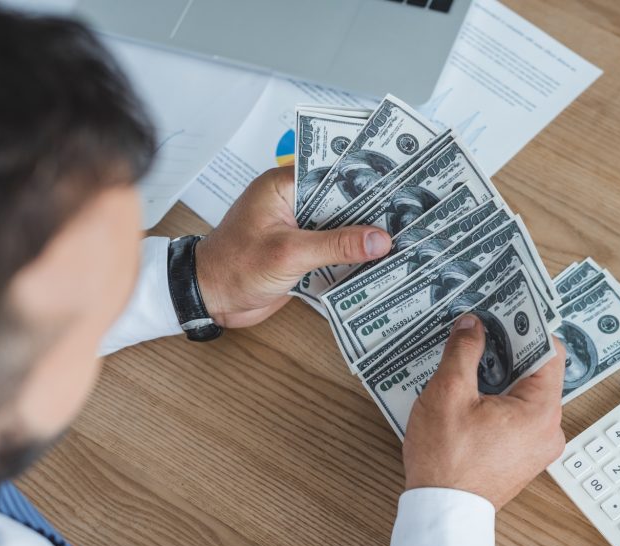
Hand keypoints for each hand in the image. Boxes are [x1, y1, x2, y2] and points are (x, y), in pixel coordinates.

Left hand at [194, 166, 391, 327]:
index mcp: (284, 186)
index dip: (366, 178)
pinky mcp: (301, 252)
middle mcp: (293, 202)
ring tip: (405, 237)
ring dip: (364, 236)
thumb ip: (336, 245)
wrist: (208, 300)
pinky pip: (333, 249)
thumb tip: (380, 240)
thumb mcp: (290, 253)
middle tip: (411, 214)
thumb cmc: (234, 267)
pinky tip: (379, 261)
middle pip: (341, 200)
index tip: (399, 183)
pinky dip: (352, 256)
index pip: (333, 172)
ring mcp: (297, 228)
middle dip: (372, 210)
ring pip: (340, 226)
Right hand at [402, 315, 567, 509]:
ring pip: (524, 396)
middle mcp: (549, 430)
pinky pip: (516, 417)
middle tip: (478, 333)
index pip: (550, 352)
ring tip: (467, 364)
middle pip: (536, 373)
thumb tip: (472, 325)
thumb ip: (464, 351)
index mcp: (542, 411)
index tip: (504, 312)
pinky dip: (497, 402)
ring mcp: (537, 447)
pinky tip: (469, 396)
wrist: (442, 515)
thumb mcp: (448, 393)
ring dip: (498, 377)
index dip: (527, 327)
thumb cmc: (446, 460)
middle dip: (506, 351)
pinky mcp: (522, 459)